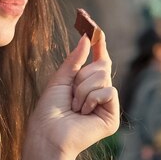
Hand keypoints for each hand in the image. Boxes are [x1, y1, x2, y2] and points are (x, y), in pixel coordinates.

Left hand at [21, 30, 119, 159]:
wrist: (48, 132)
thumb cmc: (50, 109)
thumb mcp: (61, 78)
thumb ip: (75, 59)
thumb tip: (86, 39)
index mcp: (87, 83)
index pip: (98, 59)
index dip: (98, 44)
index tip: (95, 27)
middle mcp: (99, 92)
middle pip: (101, 66)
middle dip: (82, 76)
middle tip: (71, 93)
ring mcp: (106, 104)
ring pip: (103, 77)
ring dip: (83, 89)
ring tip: (75, 106)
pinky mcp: (112, 115)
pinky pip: (109, 91)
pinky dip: (92, 98)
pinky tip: (83, 112)